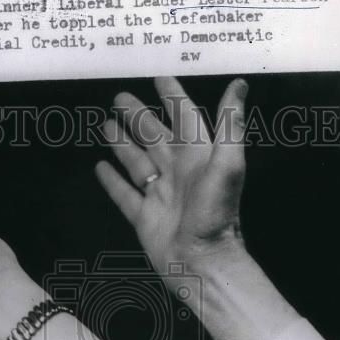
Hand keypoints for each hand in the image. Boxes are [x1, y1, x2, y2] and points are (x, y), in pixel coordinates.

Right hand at [96, 77, 300, 339]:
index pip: (183, 117)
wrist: (200, 260)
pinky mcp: (143, 216)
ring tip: (105, 124)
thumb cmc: (217, 214)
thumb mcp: (229, 164)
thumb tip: (238, 85)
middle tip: (119, 98)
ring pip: (136, 160)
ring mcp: (158, 194)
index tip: (159, 79)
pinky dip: (112, 181)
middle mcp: (177, 171)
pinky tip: (101, 167)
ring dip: (121, 142)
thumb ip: (229, 125)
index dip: (172, 97)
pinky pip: (124, 194)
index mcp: (197, 156)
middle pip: (153, 136)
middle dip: (137, 116)